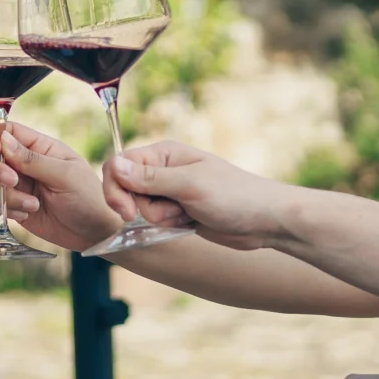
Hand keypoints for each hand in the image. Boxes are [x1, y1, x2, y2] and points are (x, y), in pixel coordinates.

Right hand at [0, 121, 120, 251]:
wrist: (93, 232)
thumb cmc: (88, 198)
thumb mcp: (64, 175)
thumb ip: (32, 159)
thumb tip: (3, 140)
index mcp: (40, 147)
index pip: (7, 131)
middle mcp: (25, 163)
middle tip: (13, 181)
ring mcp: (19, 185)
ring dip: (7, 195)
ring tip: (33, 205)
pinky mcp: (15, 206)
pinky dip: (9, 209)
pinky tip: (30, 214)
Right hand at [104, 141, 298, 249]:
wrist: (264, 221)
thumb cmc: (234, 196)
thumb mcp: (190, 186)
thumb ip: (150, 179)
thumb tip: (114, 165)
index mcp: (165, 153)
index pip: (119, 164)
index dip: (116, 188)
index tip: (127, 211)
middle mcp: (164, 169)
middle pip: (126, 189)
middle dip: (143, 207)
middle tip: (171, 213)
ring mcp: (171, 191)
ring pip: (142, 209)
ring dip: (162, 218)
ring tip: (189, 214)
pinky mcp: (178, 211)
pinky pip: (156, 221)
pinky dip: (169, 225)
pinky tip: (190, 222)